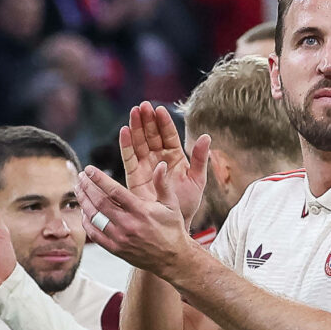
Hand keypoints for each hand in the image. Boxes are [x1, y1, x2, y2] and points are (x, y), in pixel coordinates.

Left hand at [77, 163, 195, 274]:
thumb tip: (161, 164)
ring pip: (95, 217)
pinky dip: (87, 222)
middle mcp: (128, 224)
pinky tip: (84, 211)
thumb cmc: (172, 228)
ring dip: (84, 202)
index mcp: (141, 211)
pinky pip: (95, 235)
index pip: (114, 191)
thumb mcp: (171, 204)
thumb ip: (163, 184)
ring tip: (78, 190)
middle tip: (80, 177)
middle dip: (87, 187)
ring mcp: (120, 238)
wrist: (172, 258)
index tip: (88, 169)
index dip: (99, 178)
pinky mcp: (115, 249)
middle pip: (100, 202)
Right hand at [116, 101, 209, 221]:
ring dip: (136, 127)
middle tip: (143, 105)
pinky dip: (126, 145)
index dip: (164, 122)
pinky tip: (125, 131)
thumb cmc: (187, 204)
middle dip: (147, 120)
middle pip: (151, 135)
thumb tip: (206, 136)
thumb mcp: (197, 180)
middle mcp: (159, 158)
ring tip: (134, 112)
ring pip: (140, 142)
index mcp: (175, 157)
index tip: (160, 109)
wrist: (175, 224)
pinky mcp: (134, 176)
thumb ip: (200, 158)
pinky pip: (129, 158)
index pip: (168, 135)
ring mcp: (146, 166)